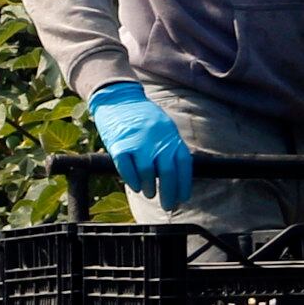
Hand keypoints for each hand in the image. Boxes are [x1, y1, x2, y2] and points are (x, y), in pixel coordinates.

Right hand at [88, 82, 192, 208]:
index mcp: (171, 136)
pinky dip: (133, 180)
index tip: (183, 198)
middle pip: (167, 173)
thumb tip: (175, 174)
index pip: (183, 165)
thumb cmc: (142, 116)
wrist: (119, 98)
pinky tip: (136, 186)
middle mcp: (157, 141)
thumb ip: (170, 148)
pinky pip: (127, 169)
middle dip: (169, 194)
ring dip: (150, 188)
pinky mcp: (119, 146)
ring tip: (150, 193)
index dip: (184, 185)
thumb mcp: (164, 127)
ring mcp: (138, 143)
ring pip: (147, 173)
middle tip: (168, 206)